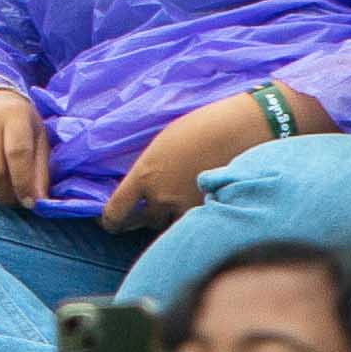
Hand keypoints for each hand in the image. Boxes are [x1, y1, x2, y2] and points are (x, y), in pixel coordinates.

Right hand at [0, 83, 51, 208]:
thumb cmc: (18, 123)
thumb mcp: (38, 137)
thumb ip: (41, 170)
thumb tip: (40, 202)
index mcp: (13, 114)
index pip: (17, 154)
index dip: (23, 183)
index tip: (30, 202)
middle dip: (7, 195)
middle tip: (17, 202)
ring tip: (4, 191)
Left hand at [104, 88, 293, 229]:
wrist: (240, 129)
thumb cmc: (201, 127)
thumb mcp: (163, 144)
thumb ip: (150, 168)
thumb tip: (143, 185)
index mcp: (145, 174)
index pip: (116, 209)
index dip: (110, 221)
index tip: (110, 223)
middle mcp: (161, 196)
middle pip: (144, 220)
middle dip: (144, 217)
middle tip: (142, 216)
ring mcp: (186, 207)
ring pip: (169, 225)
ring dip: (169, 218)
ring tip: (176, 204)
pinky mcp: (209, 211)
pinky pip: (193, 224)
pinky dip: (193, 220)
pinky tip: (198, 209)